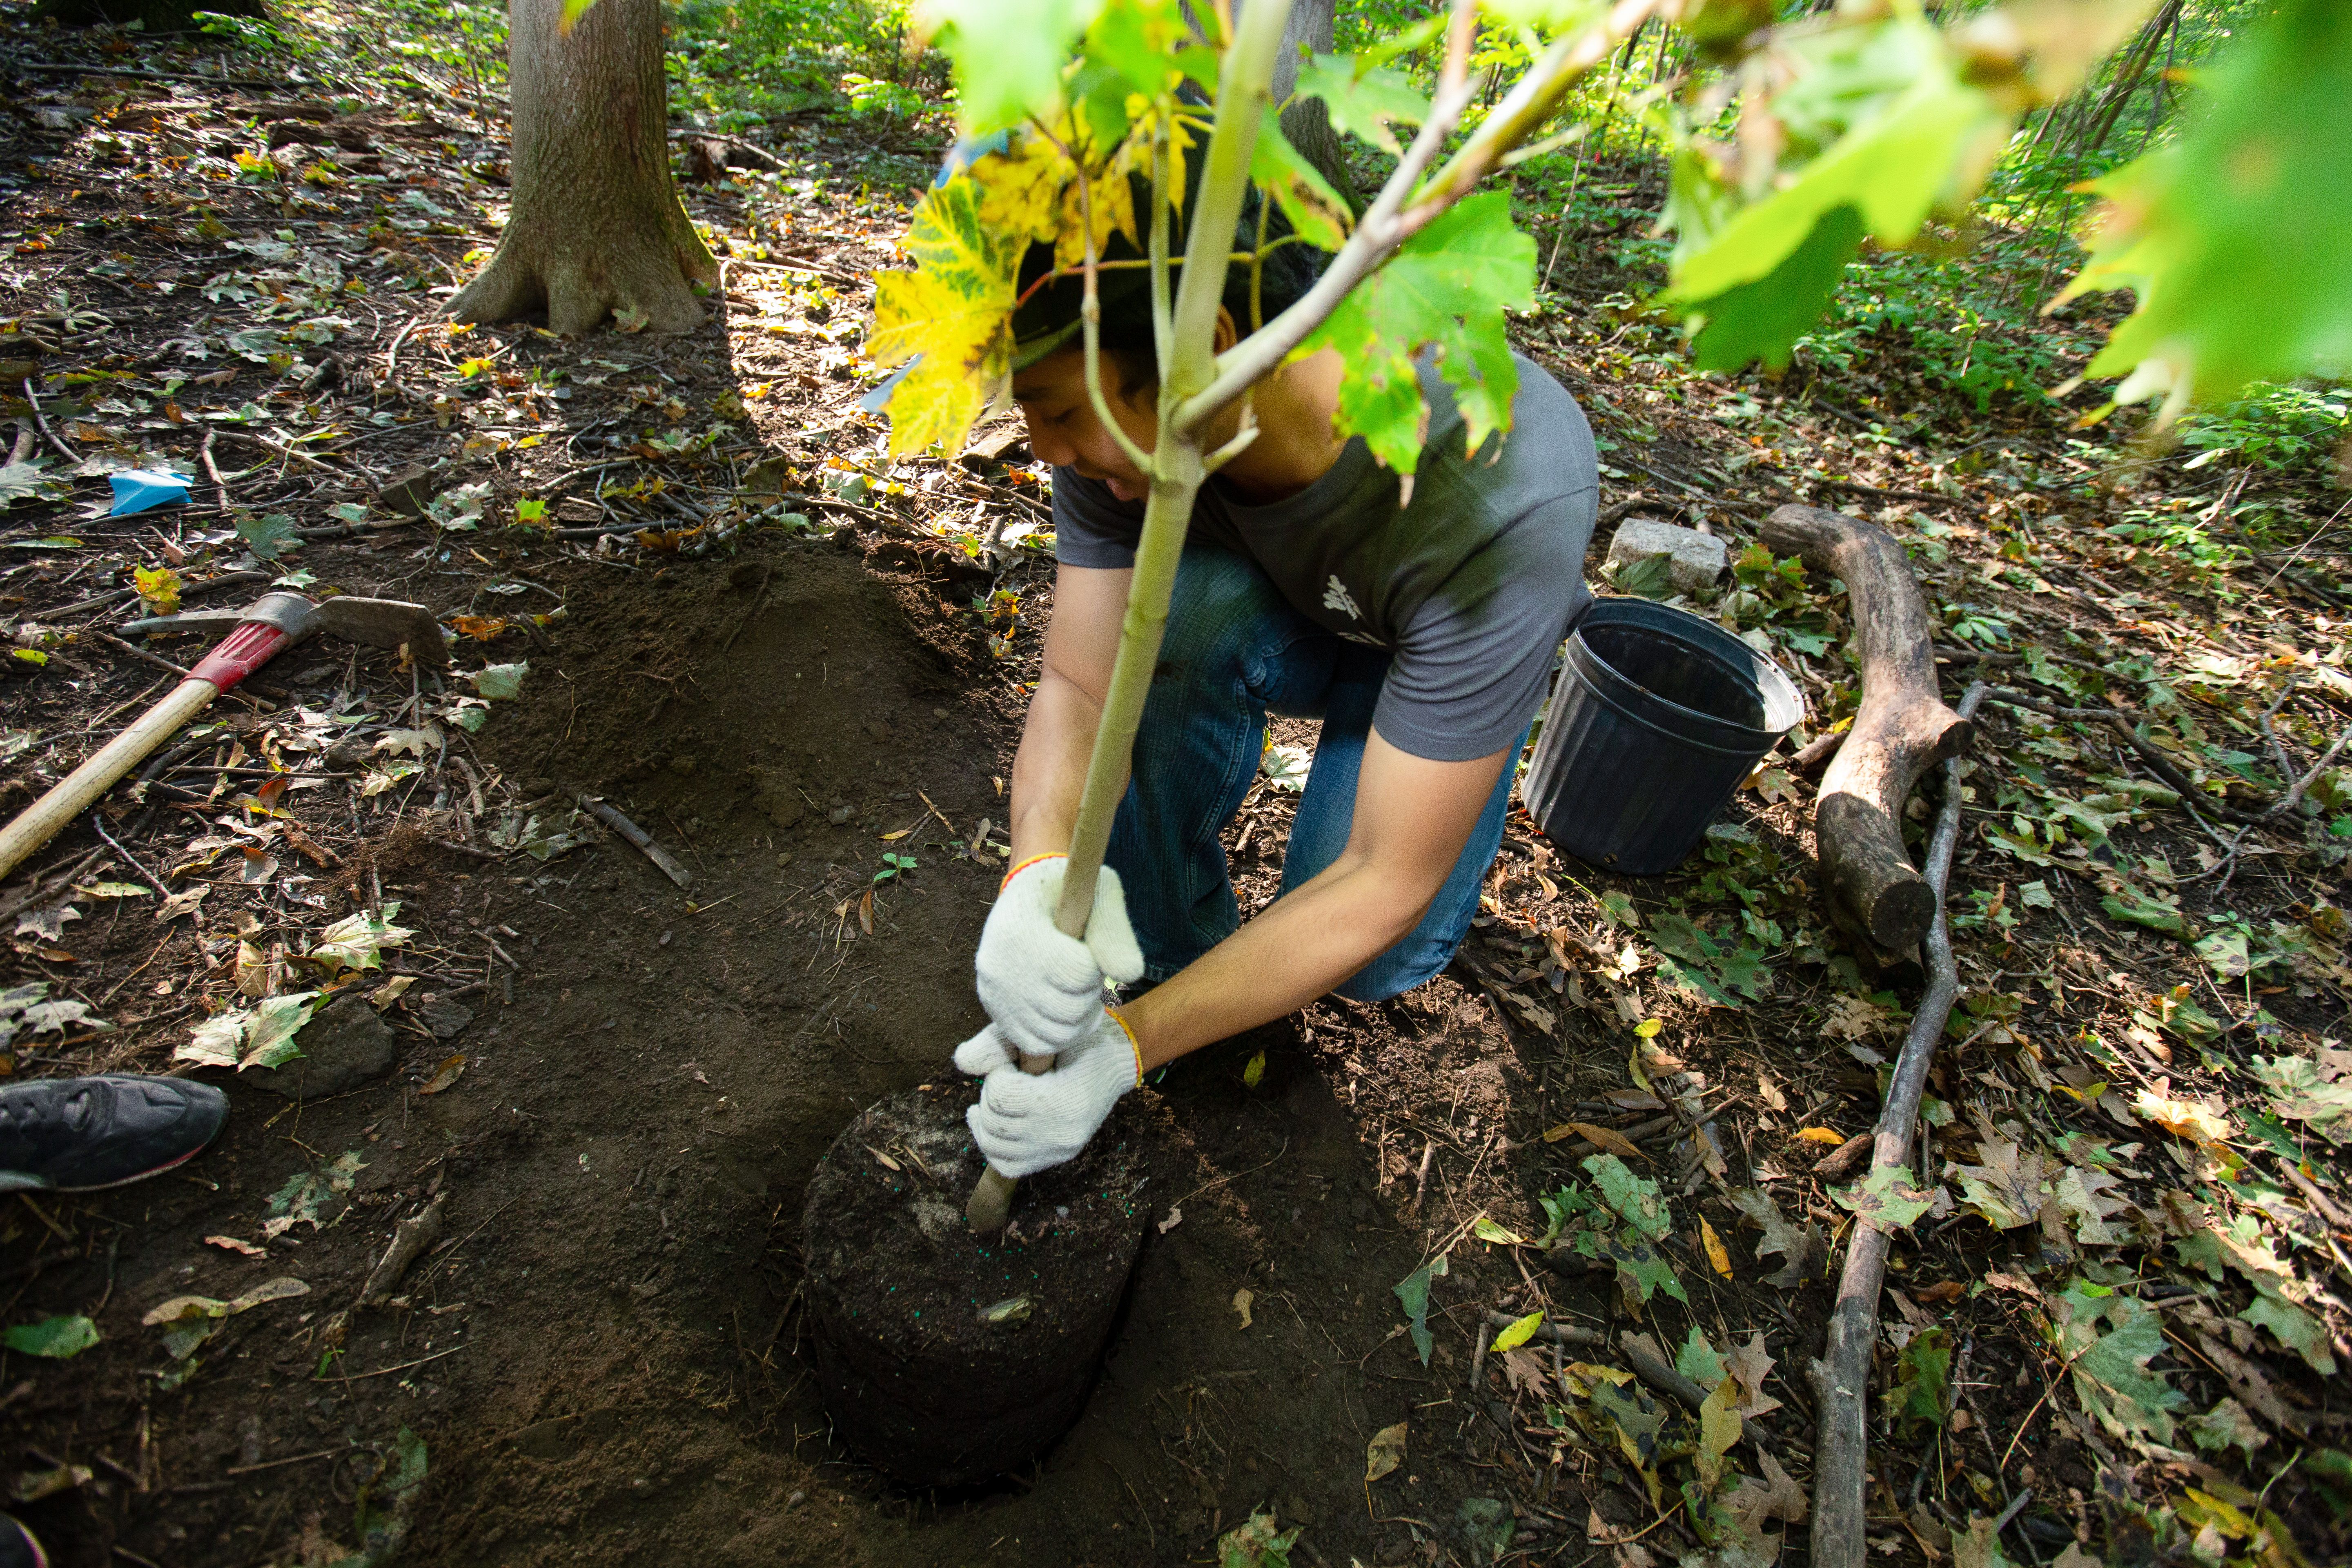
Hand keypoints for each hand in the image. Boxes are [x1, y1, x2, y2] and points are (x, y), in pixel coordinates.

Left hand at [953, 1009, 1138, 1178]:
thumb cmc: (1080, 1039)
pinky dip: (992, 1145)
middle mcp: (1061, 1133)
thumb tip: (961, 1061)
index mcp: (1063, 1100)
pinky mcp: (1057, 1156)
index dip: (998, 1073)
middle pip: (994, 1121)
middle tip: (1009, 1077)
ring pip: (993, 1145)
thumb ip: (1000, 1043)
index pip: (1001, 1096)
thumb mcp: (1044, 1035)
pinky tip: (990, 1122)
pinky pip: (1007, 1165)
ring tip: (1001, 1098)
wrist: (1115, 1060)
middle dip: (991, 1094)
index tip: (1013, 1063)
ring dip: (988, 1118)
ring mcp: (1059, 1149)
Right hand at [975, 854, 1143, 1060]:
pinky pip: (1035, 1043)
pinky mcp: (994, 1009)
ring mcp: (993, 991)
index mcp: (1021, 928)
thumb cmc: (1069, 891)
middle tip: (1084, 969)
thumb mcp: (1099, 893)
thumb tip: (1131, 975)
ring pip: (1055, 1033)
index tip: (1085, 945)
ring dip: (1078, 1016)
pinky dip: (1059, 1034)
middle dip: (1089, 991)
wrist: (1029, 894)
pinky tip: (1065, 1008)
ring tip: (1076, 987)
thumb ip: (1114, 931)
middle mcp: (999, 964)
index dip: (1095, 964)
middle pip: (1068, 1008)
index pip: (1079, 973)